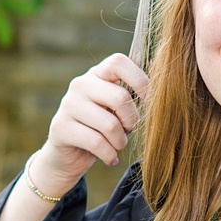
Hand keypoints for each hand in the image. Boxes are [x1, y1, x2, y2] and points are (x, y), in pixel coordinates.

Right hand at [28, 54, 149, 199]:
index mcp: (97, 74)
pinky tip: (110, 158)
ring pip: (110, 124)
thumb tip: (159, 67)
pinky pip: (97, 142)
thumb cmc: (101, 127)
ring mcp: (68, 104)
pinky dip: (109, 154)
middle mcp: (80, 84)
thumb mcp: (119, 108)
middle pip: (120, 97)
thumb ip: (134, 93)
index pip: (118, 62)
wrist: (69, 154)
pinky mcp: (61, 127)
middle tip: (129, 129)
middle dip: (132, 120)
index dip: (139, 79)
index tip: (148, 99)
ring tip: (118, 145)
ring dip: (121, 141)